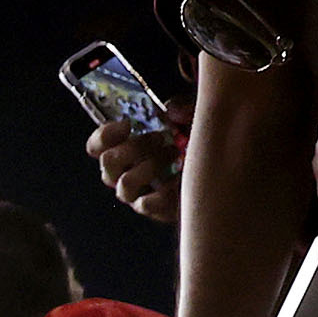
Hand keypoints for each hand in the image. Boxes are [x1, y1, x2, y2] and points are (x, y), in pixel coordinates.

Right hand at [87, 101, 190, 223]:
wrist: (220, 174)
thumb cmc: (200, 142)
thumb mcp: (194, 115)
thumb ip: (182, 106)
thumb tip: (170, 111)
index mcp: (124, 149)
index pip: (97, 146)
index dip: (105, 135)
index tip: (127, 124)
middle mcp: (124, 173)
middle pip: (108, 162)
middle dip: (135, 146)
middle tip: (162, 137)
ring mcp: (136, 194)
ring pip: (124, 184)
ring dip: (150, 166)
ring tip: (175, 155)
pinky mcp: (153, 210)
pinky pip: (146, 204)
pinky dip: (164, 191)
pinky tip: (182, 178)